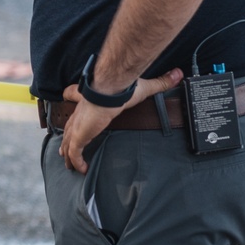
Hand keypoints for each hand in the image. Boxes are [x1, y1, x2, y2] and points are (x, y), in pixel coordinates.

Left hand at [59, 68, 182, 172]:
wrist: (112, 89)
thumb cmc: (124, 87)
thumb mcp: (144, 86)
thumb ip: (161, 82)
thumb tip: (178, 74)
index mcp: (91, 98)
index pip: (75, 96)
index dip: (72, 98)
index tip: (69, 101)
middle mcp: (81, 111)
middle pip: (70, 126)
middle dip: (68, 138)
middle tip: (66, 149)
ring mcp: (79, 124)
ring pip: (69, 141)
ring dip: (69, 153)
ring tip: (70, 164)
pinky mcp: (80, 134)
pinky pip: (75, 152)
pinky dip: (77, 161)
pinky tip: (82, 169)